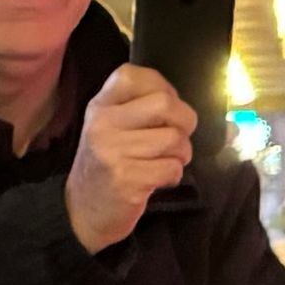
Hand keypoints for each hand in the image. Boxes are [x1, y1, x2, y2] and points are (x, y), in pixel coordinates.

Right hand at [67, 66, 198, 251]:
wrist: (84, 209)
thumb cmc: (110, 162)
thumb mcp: (115, 126)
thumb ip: (146, 108)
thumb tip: (200, 115)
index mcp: (101, 104)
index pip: (140, 76)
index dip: (166, 89)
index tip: (164, 111)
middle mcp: (103, 123)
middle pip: (166, 104)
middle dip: (184, 123)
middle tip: (175, 138)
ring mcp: (112, 152)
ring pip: (174, 139)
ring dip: (181, 154)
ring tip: (164, 161)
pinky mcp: (125, 180)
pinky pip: (171, 168)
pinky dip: (173, 175)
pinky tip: (157, 179)